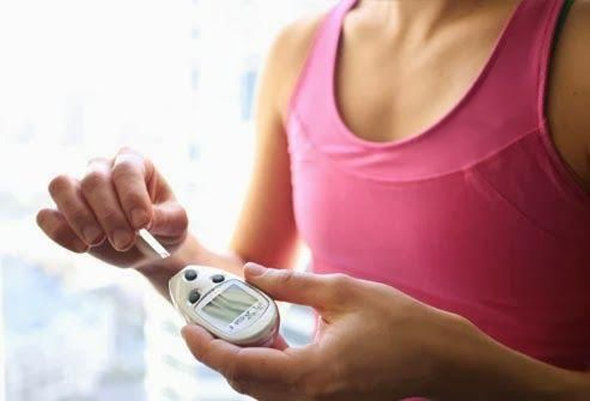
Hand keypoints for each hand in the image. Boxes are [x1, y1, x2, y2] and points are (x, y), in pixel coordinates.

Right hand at [37, 148, 187, 268]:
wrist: (150, 248)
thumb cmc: (164, 227)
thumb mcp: (178, 224)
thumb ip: (168, 219)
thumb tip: (147, 221)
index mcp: (133, 162)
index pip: (125, 170)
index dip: (132, 196)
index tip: (142, 224)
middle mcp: (103, 168)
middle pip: (94, 180)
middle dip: (109, 215)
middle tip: (125, 241)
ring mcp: (78, 188)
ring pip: (61, 186)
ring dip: (78, 216)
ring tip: (96, 241)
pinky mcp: (61, 213)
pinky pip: (46, 214)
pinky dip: (58, 230)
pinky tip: (82, 247)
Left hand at [182, 263, 463, 400]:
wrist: (441, 358)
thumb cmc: (399, 323)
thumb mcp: (341, 291)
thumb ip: (289, 284)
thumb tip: (251, 273)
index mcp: (311, 372)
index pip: (240, 365)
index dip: (206, 347)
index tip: (187, 328)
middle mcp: (311, 397)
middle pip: (244, 383)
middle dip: (217, 354)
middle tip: (204, 323)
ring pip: (261, 390)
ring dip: (239, 361)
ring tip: (231, 327)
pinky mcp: (329, 398)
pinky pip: (283, 389)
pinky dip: (264, 367)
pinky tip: (267, 338)